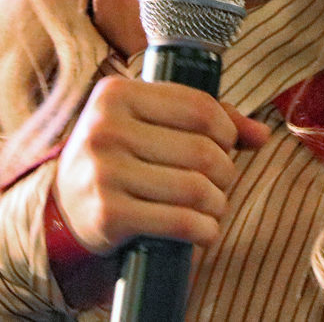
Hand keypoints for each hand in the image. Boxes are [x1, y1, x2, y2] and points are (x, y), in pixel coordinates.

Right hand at [53, 77, 270, 254]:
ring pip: (195, 187)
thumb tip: (261, 134)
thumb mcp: (147, 123)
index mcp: (117, 93)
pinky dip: (204, 230)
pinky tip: (203, 230)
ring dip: (218, 204)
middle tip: (221, 184)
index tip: (227, 147)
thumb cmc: (119, 158)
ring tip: (213, 207)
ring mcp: (104, 171)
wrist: (63, 209)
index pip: (199, 106)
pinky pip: (179, 222)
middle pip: (201, 150)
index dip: (227, 130)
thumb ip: (204, 119)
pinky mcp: (108, 214)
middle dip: (225, 173)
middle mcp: (106, 127)